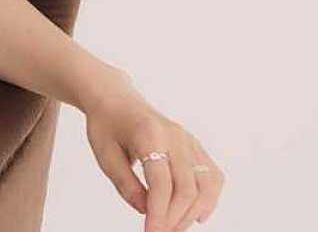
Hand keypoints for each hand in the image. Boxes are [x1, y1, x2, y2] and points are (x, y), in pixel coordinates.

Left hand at [83, 72, 224, 230]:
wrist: (116, 100)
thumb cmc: (107, 126)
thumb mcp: (104, 155)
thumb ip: (125, 184)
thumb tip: (145, 211)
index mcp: (148, 135)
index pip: (161, 183)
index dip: (158, 213)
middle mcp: (175, 136)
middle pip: (187, 187)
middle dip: (175, 217)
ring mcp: (189, 140)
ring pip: (207, 184)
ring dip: (193, 212)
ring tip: (174, 227)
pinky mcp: (195, 145)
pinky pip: (212, 175)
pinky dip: (209, 198)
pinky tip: (196, 214)